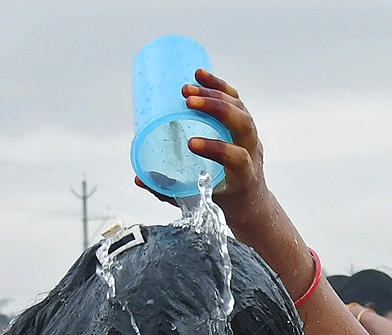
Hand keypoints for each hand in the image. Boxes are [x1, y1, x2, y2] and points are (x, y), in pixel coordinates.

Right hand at [134, 70, 272, 230]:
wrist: (251, 200)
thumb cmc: (221, 202)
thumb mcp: (197, 203)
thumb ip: (169, 191)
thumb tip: (139, 178)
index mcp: (243, 176)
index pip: (237, 158)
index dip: (218, 149)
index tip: (191, 144)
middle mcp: (252, 152)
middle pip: (242, 124)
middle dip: (217, 109)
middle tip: (188, 101)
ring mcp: (251, 136)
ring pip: (240, 109)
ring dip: (216, 94)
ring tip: (189, 86)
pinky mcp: (245, 124)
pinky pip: (237, 100)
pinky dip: (220, 86)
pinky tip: (200, 74)